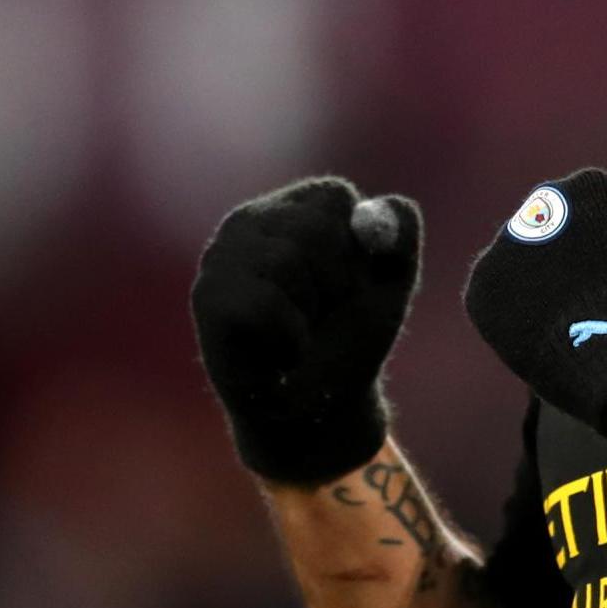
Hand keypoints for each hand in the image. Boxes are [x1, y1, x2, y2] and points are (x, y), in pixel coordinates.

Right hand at [192, 177, 421, 485]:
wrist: (317, 411)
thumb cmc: (349, 340)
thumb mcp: (390, 284)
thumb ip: (399, 235)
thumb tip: (379, 210)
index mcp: (292, 208)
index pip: (335, 196)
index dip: (357, 250)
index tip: (347, 286)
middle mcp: (248, 222)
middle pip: (315, 229)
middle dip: (338, 285)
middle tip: (321, 316)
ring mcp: (220, 258)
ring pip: (287, 261)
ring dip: (312, 313)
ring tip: (299, 332)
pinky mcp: (207, 299)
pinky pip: (265, 302)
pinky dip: (291, 337)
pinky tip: (283, 351)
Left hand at [463, 169, 606, 436]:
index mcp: (587, 186)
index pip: (585, 209)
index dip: (597, 247)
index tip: (606, 274)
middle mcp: (539, 204)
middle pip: (546, 231)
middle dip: (558, 261)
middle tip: (578, 298)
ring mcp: (505, 243)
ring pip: (519, 265)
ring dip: (535, 288)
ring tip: (563, 322)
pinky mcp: (482, 284)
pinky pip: (497, 300)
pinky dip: (516, 317)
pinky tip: (543, 334)